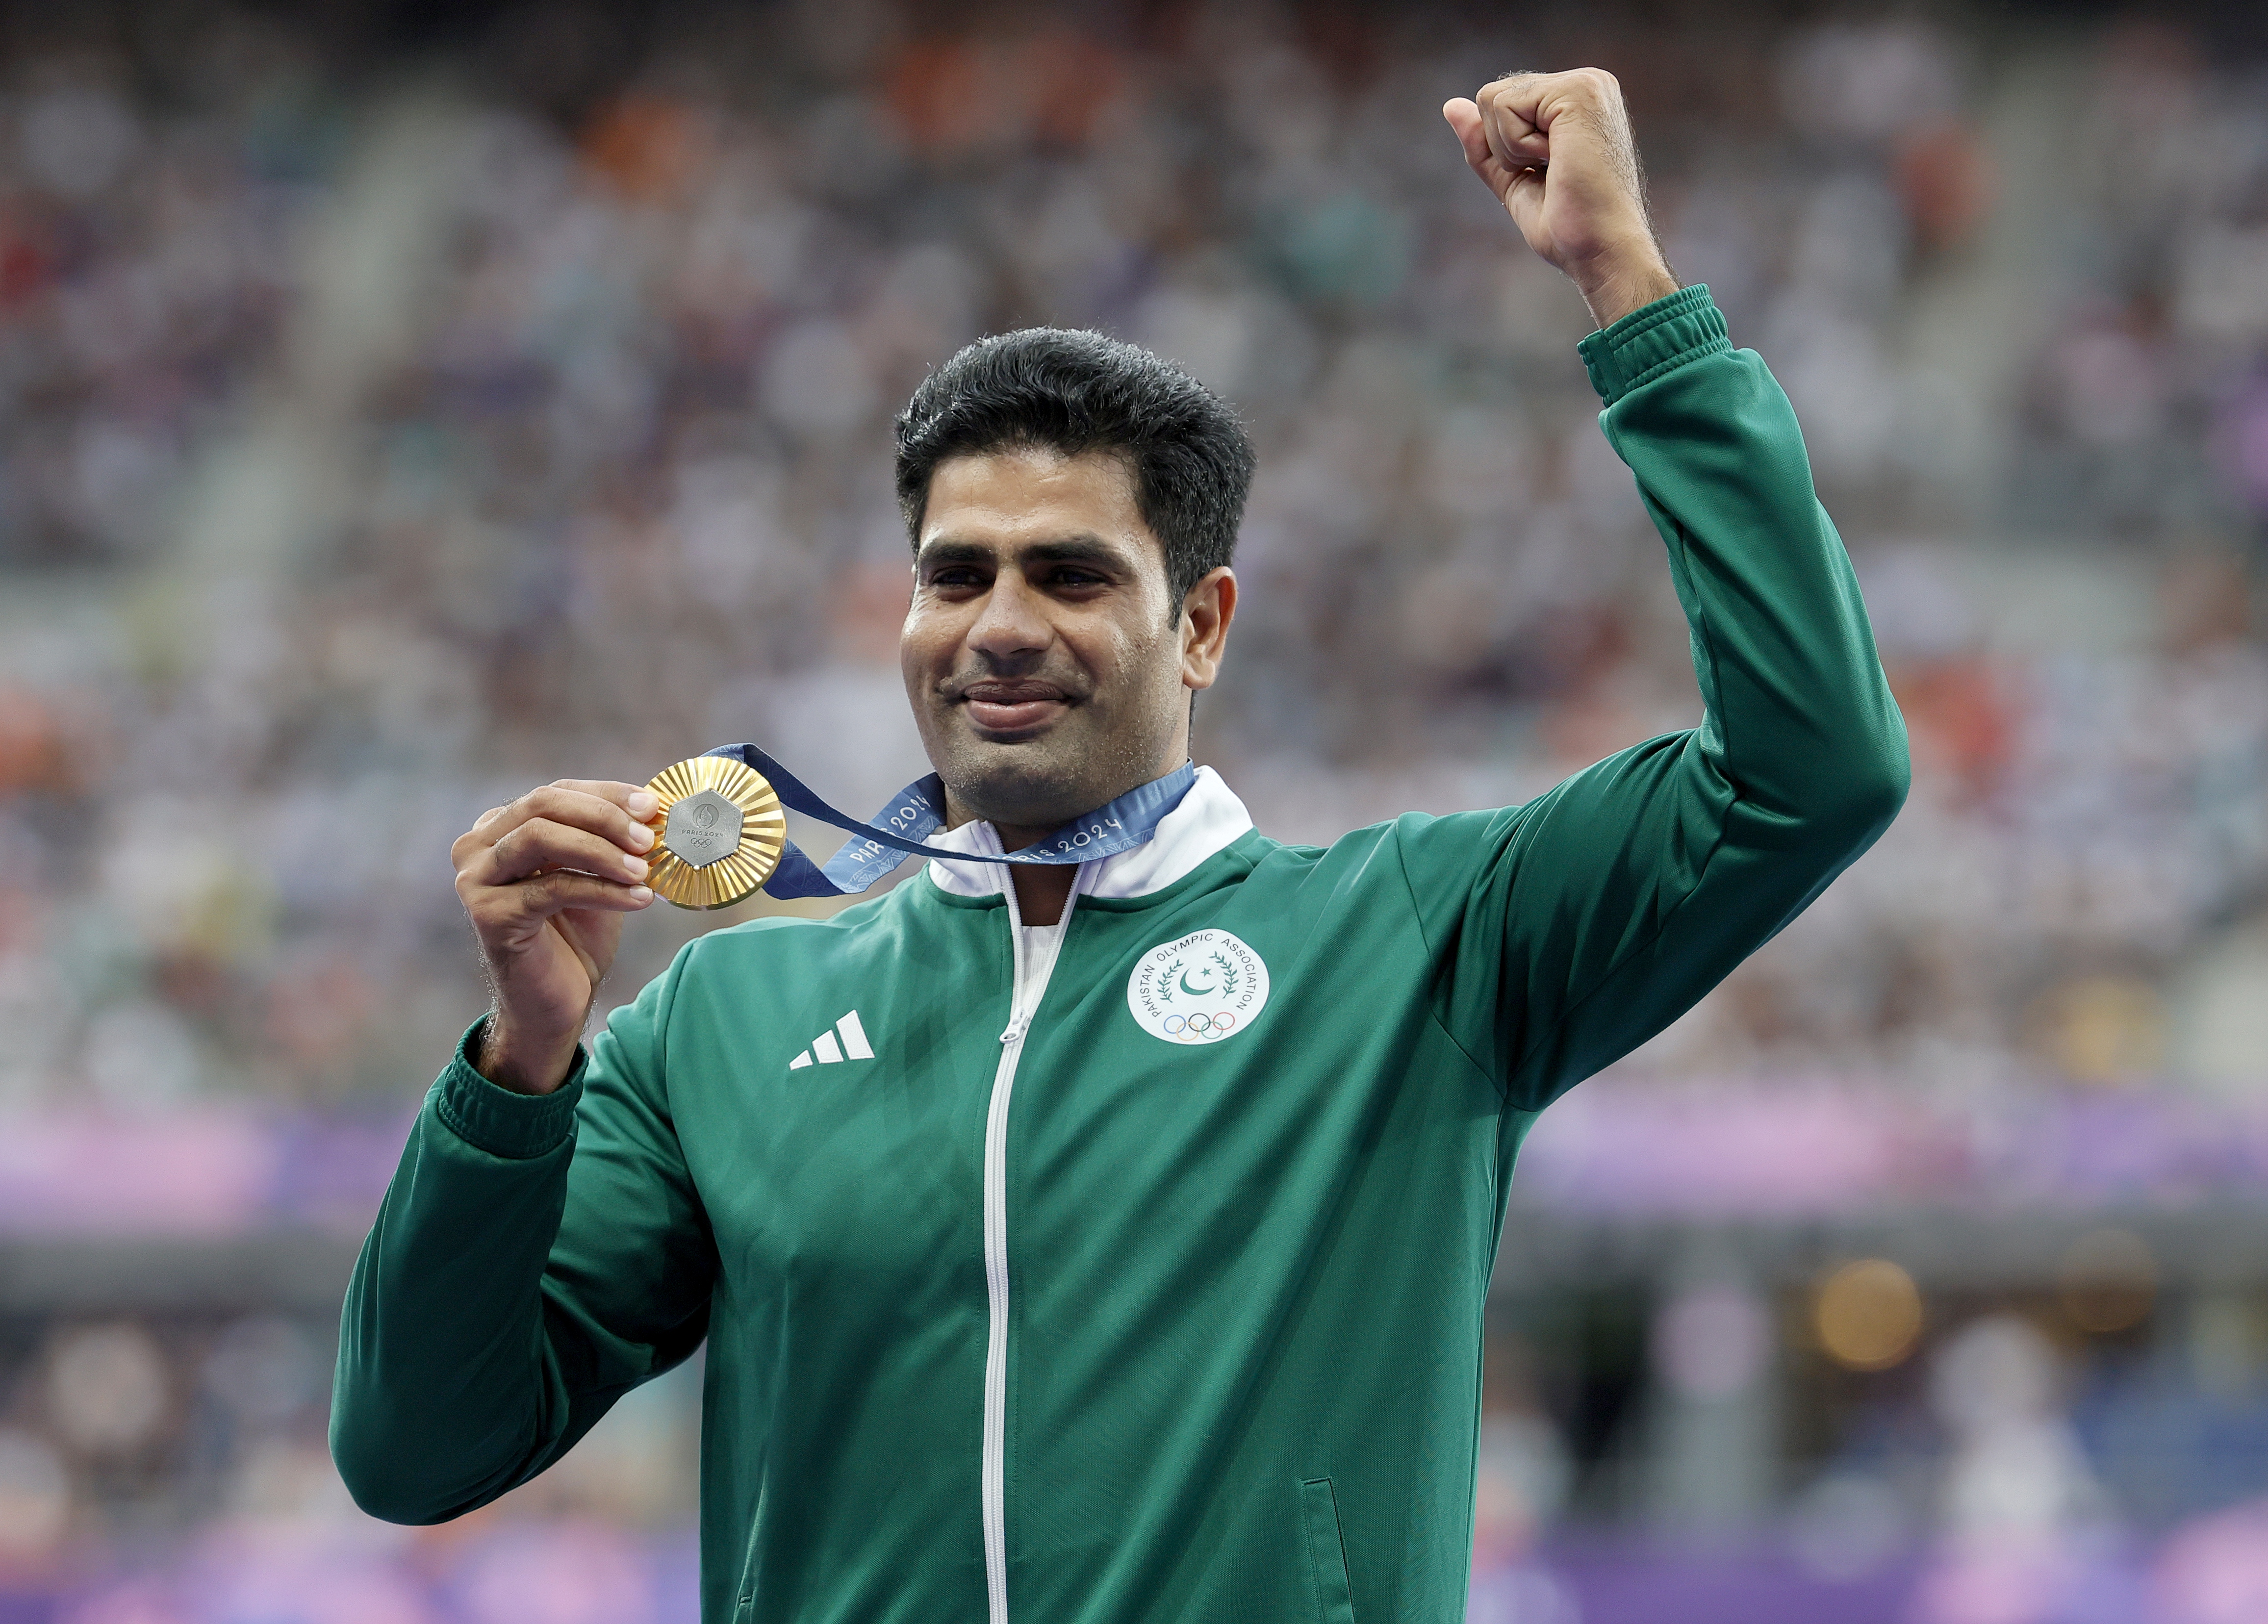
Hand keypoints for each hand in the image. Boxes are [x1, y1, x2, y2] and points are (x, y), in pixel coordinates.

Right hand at [452, 780, 659, 1093]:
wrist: (556, 1001)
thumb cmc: (577, 935)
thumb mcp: (598, 873)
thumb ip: (612, 837)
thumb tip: (654, 804)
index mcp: (501, 827)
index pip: (557, 792)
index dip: (608, 794)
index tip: (653, 807)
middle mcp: (478, 846)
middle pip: (544, 804)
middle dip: (605, 817)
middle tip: (649, 839)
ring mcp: (476, 879)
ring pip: (542, 838)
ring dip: (602, 851)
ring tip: (645, 871)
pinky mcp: (488, 914)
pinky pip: (552, 887)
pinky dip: (602, 889)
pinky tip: (639, 899)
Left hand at [1443, 69, 1678, 328]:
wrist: (1600, 248)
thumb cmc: (1567, 225)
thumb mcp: (1513, 179)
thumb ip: (1484, 143)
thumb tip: (1450, 106)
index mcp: (1576, 100)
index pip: (1504, 104)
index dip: (1504, 148)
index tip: (1547, 174)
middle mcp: (1585, 82)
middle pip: (1494, 97)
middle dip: (1504, 148)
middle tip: (1550, 173)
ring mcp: (1584, 83)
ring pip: (1494, 100)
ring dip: (1510, 149)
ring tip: (1555, 166)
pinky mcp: (1577, 91)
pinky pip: (1504, 106)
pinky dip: (1516, 146)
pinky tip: (1555, 160)